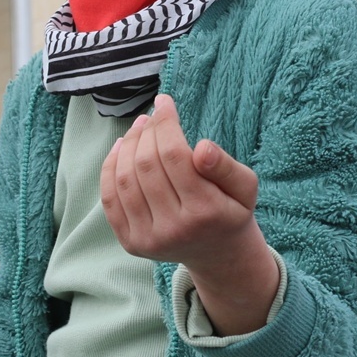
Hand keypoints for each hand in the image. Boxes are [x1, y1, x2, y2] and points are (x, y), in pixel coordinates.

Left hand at [101, 94, 261, 269]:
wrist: (217, 254)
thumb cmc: (231, 210)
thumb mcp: (245, 186)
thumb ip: (226, 166)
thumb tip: (201, 148)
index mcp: (205, 212)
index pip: (174, 156)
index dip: (165, 123)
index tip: (164, 102)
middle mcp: (173, 229)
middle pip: (147, 165)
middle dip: (147, 131)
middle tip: (152, 115)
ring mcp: (148, 239)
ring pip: (125, 179)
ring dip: (128, 145)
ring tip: (139, 127)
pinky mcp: (130, 243)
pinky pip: (110, 198)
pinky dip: (111, 168)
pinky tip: (121, 147)